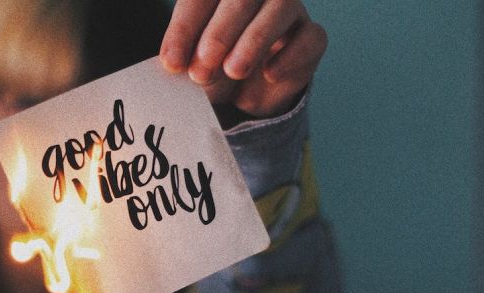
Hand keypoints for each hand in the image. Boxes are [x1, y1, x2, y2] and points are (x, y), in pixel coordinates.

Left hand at [160, 0, 326, 120]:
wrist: (241, 93)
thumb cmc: (210, 68)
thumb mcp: (190, 65)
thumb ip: (182, 59)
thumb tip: (173, 63)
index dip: (185, 28)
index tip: (172, 64)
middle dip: (218, 35)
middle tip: (200, 73)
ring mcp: (287, 10)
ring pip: (281, 6)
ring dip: (254, 40)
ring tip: (233, 71)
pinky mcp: (311, 37)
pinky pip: (311, 37)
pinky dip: (290, 55)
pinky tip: (270, 74)